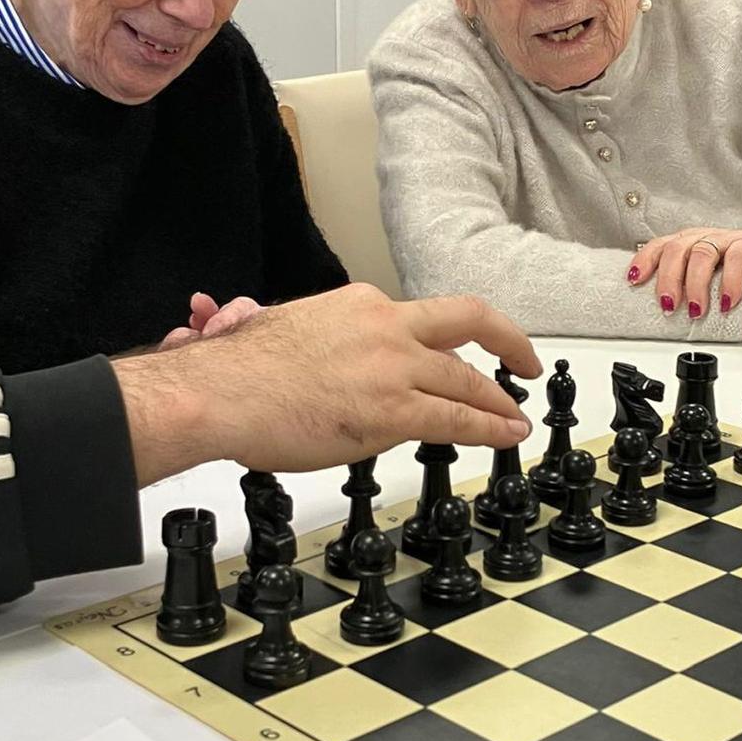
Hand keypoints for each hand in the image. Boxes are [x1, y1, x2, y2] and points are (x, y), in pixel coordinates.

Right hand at [115, 283, 542, 484]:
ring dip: (498, 402)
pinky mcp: (392, 410)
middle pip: (467, 325)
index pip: (422, 322)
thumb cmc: (236, 372)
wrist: (218, 393)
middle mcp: (386, 327)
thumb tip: (331, 362)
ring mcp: (393, 367)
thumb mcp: (288, 332)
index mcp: (360, 305)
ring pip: (467, 381)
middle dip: (506, 344)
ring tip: (516, 418)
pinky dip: (490, 428)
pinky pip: (457, 420)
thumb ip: (324, 343)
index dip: (453, 338)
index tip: (469, 345)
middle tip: (524, 364)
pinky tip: (507, 435)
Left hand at [627, 227, 741, 317]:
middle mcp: (710, 237)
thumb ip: (691, 288)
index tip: (633, 281)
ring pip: (703, 251)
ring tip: (697, 309)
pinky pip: (739, 256)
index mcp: (693, 243)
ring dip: (695, 284)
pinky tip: (728, 302)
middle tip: (669, 306)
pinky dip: (730, 281)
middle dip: (668, 279)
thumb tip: (665, 311)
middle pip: (678, 248)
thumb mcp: (713, 280)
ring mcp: (732, 238)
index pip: (661, 245)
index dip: (645, 260)